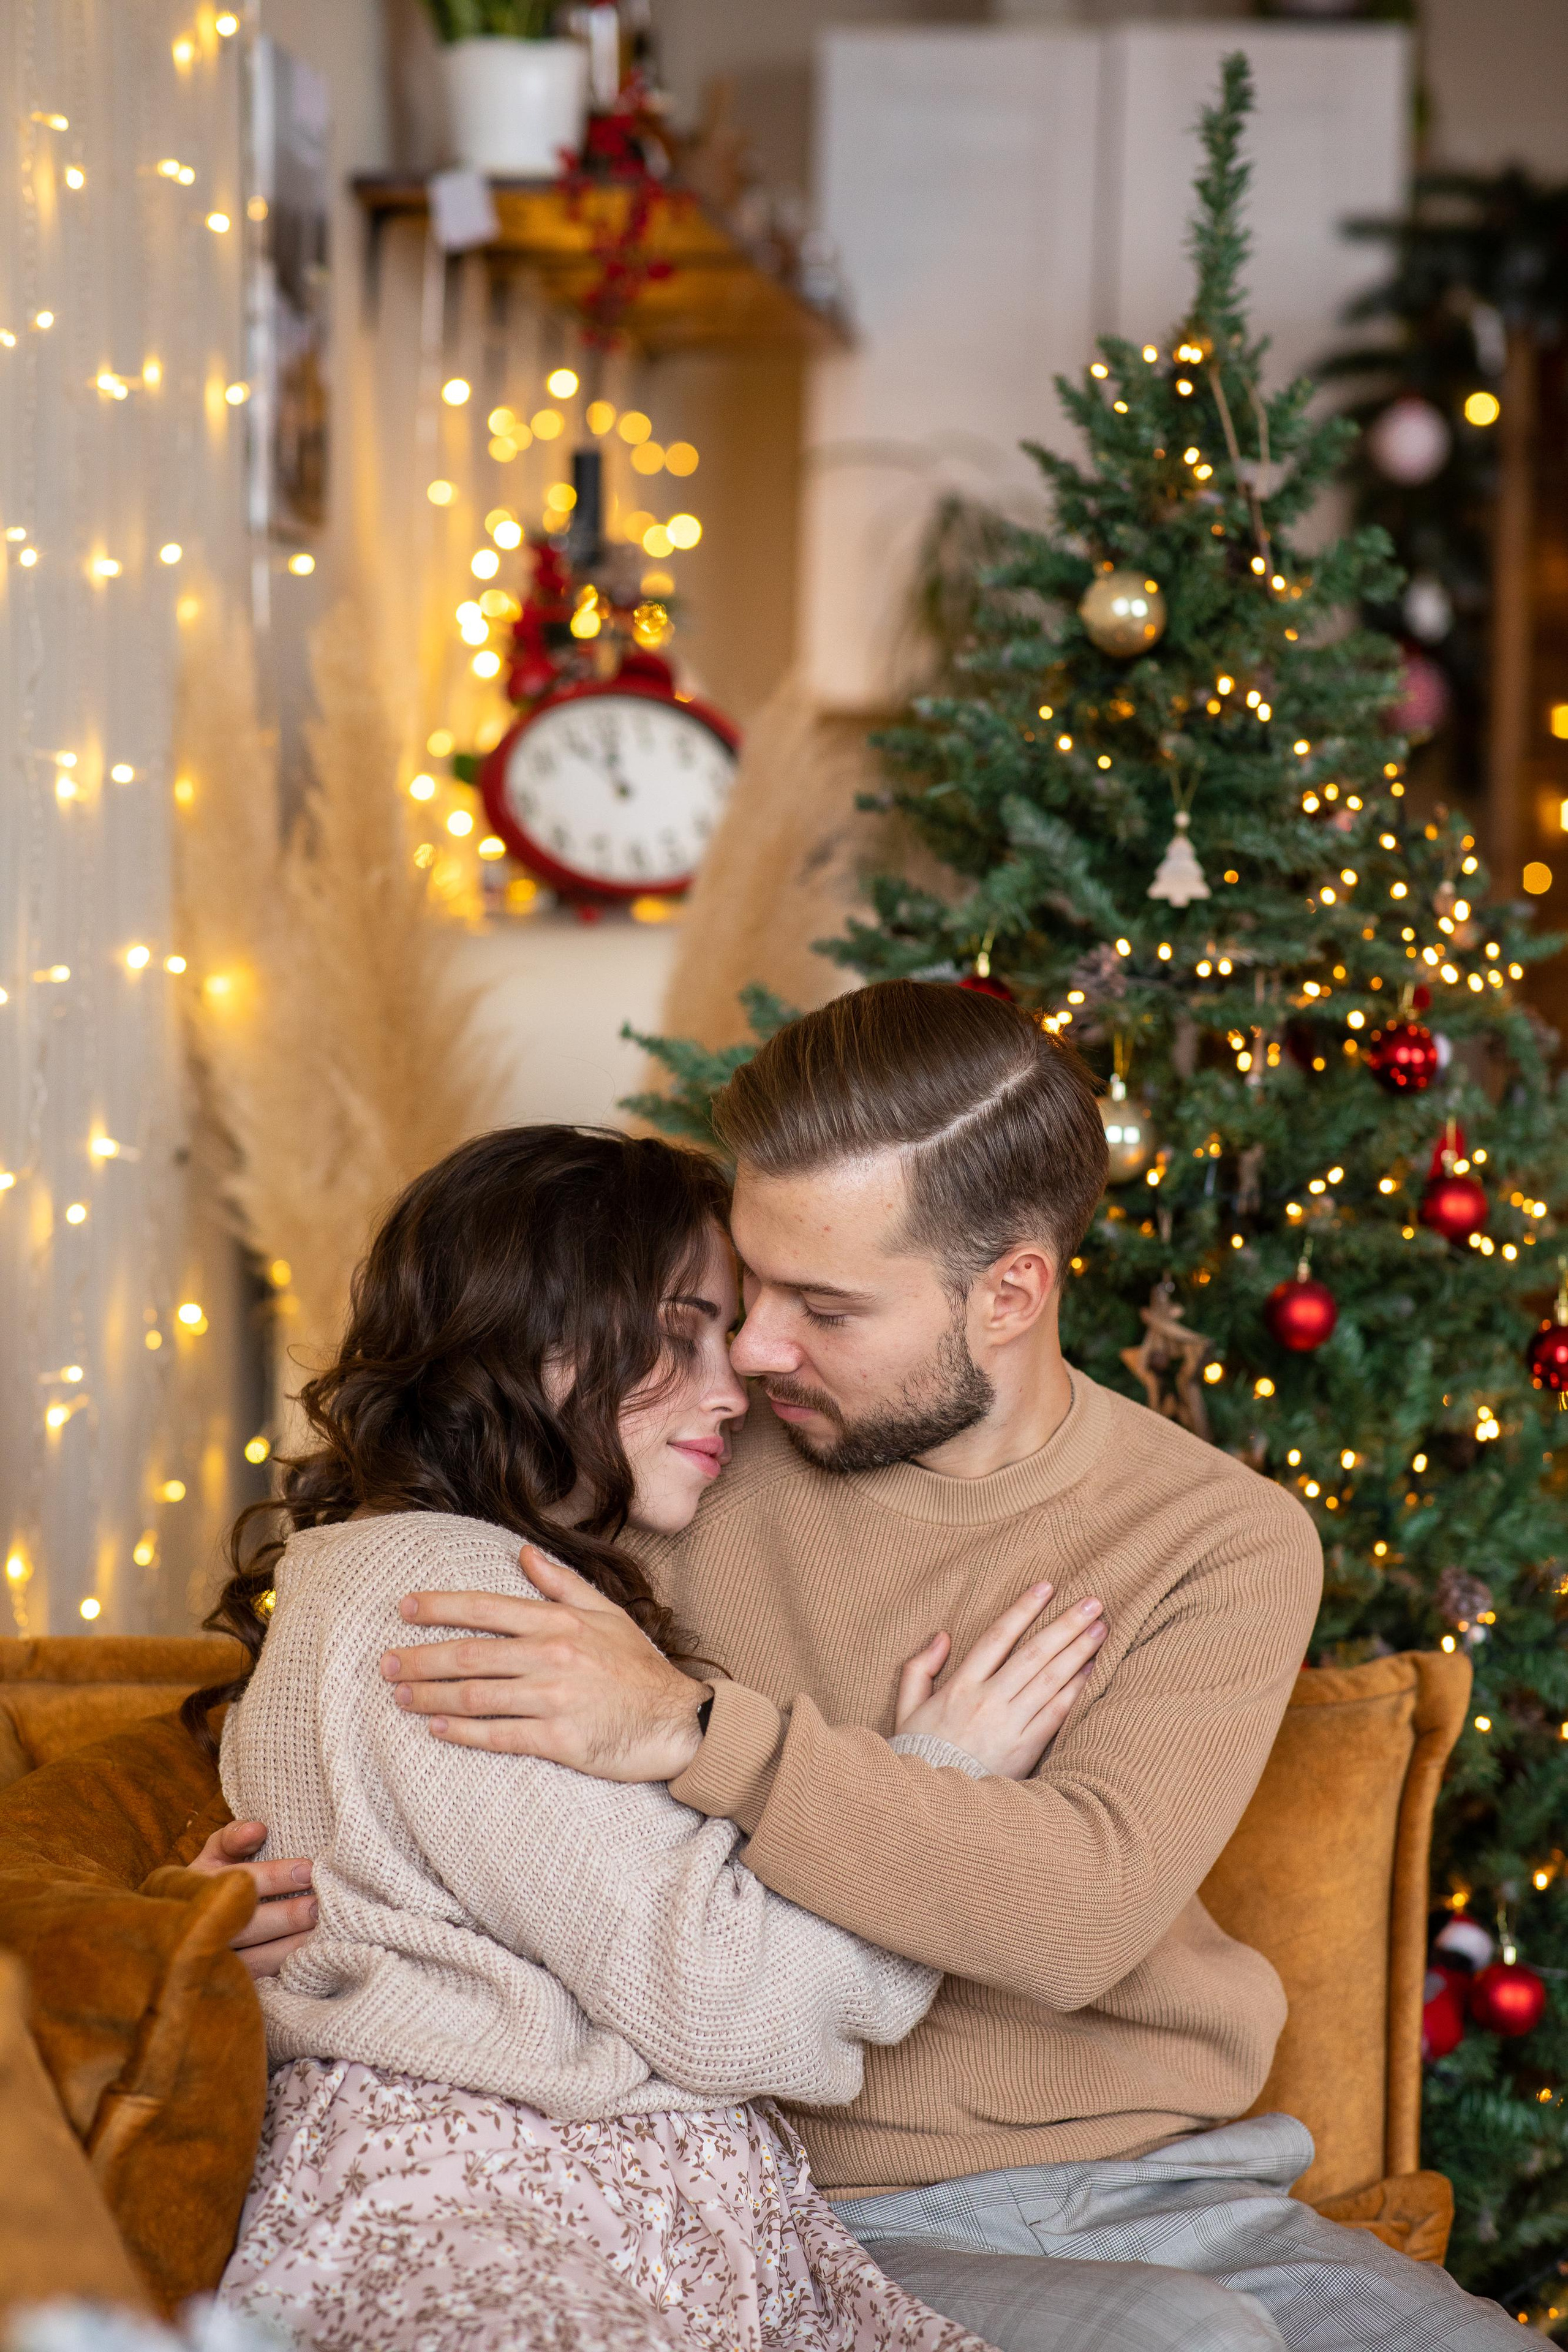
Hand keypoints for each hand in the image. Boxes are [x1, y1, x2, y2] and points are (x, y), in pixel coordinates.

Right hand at [188, 1819, 316, 1979]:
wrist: (178, 1933)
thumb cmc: (211, 1882)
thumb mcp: (214, 1855)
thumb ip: (233, 1838)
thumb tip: (258, 1829)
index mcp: (194, 1888)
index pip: (236, 1883)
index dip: (272, 1876)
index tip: (307, 1870)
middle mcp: (198, 1928)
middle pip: (245, 1926)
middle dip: (285, 1916)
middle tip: (318, 1906)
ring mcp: (210, 1963)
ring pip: (253, 1961)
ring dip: (290, 1947)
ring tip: (323, 1932)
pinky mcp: (226, 1987)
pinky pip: (259, 1982)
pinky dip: (286, 1968)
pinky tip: (313, 1957)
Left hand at [383, 1548, 712, 1782]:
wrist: (679, 1721)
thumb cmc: (640, 1669)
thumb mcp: (607, 1614)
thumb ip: (562, 1584)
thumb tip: (523, 1553)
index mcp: (559, 1623)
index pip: (487, 1608)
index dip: (440, 1607)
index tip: (404, 1608)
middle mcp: (551, 1656)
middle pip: (468, 1654)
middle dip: (419, 1657)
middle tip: (384, 1663)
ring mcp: (554, 1699)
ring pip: (474, 1696)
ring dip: (428, 1696)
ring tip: (399, 1696)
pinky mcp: (558, 1739)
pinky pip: (498, 1734)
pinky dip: (461, 1731)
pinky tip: (435, 1728)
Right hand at [894, 1582, 1104, 1778]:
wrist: (932, 1804)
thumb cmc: (920, 1754)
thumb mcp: (906, 1708)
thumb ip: (919, 1669)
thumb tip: (943, 1636)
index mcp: (960, 1686)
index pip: (997, 1637)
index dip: (1023, 1609)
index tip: (1046, 1586)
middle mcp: (988, 1701)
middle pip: (1034, 1654)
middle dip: (1065, 1624)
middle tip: (1093, 1601)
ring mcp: (1010, 1725)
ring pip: (1050, 1679)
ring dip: (1078, 1650)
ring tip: (1102, 1628)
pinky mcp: (1026, 1750)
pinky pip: (1056, 1714)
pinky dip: (1076, 1690)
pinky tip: (1093, 1670)